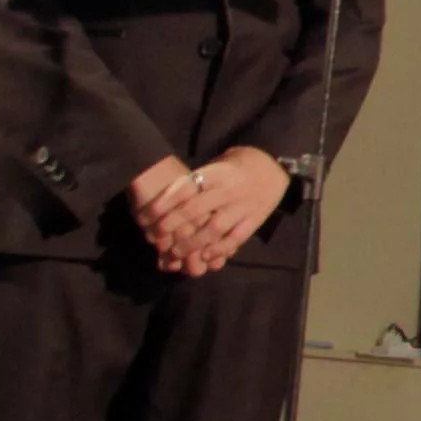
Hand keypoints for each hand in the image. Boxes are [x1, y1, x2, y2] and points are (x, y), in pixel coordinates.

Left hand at [136, 148, 293, 275]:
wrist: (275, 166)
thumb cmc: (237, 166)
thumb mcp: (216, 164)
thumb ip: (196, 181)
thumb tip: (163, 199)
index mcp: (218, 173)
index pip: (186, 187)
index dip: (164, 202)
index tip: (146, 215)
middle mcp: (229, 189)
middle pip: (196, 210)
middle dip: (172, 225)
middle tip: (155, 236)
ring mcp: (244, 206)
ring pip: (214, 228)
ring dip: (192, 243)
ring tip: (175, 252)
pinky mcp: (255, 219)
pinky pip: (236, 238)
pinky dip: (219, 249)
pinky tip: (205, 256)